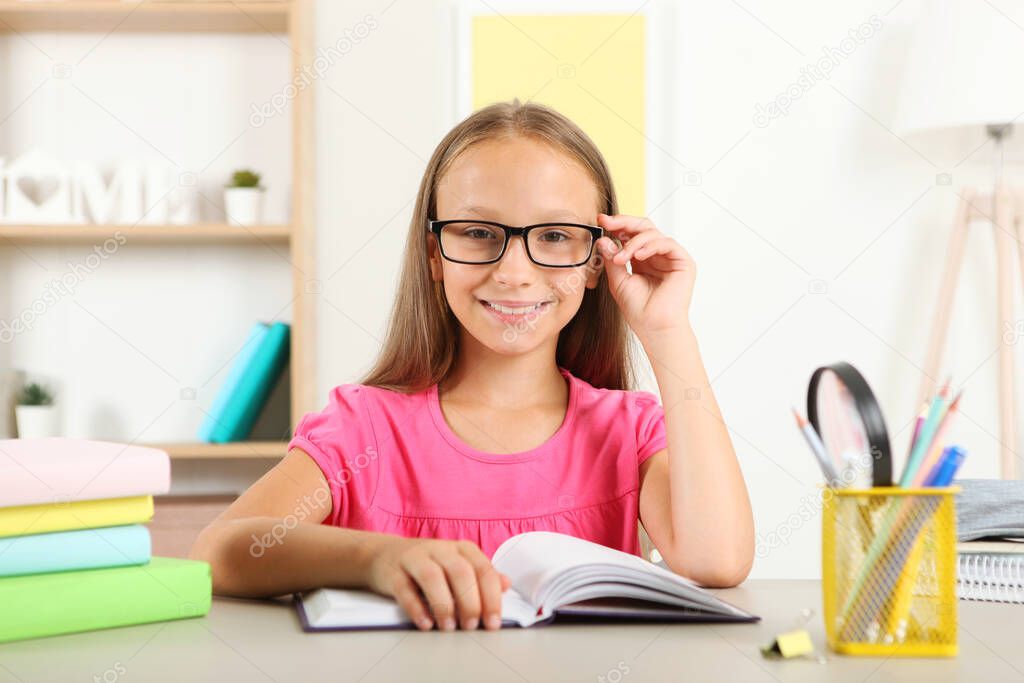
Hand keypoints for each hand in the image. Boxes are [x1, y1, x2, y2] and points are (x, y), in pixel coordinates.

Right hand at [366, 536, 512, 631]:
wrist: (384, 555)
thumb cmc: (429, 565)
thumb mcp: (458, 566)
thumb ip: (481, 576)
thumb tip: (506, 584)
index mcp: (461, 549)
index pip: (482, 569)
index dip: (491, 596)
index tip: (493, 622)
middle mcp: (440, 549)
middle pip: (460, 571)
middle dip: (469, 602)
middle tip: (471, 626)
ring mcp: (415, 559)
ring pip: (432, 577)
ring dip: (443, 604)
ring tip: (448, 627)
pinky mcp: (393, 572)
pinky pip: (404, 589)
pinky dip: (416, 608)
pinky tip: (425, 623)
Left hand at [595, 213, 695, 340]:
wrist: (654, 327)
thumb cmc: (638, 309)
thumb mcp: (618, 280)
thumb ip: (612, 258)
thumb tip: (603, 239)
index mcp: (643, 259)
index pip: (631, 234)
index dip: (617, 226)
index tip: (600, 220)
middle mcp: (658, 256)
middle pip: (643, 227)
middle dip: (624, 223)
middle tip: (608, 222)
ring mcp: (671, 258)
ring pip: (653, 233)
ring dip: (633, 242)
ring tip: (622, 258)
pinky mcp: (683, 262)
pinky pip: (667, 243)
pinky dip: (650, 245)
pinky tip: (638, 256)